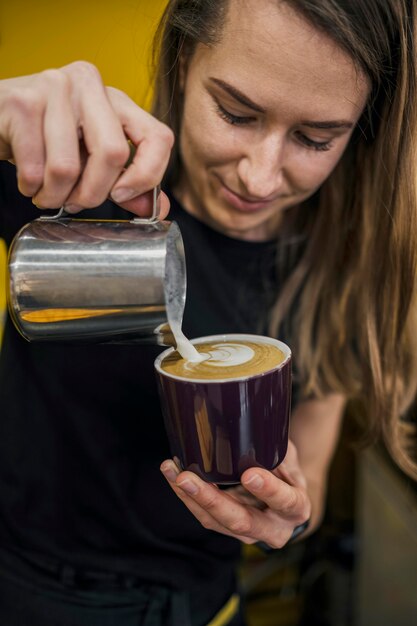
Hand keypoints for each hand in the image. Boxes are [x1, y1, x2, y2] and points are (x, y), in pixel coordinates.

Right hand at [0, 61, 173, 216]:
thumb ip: (125, 182)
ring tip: (47, 192)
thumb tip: (157, 209)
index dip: (148, 176)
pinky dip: (31, 188)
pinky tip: (29, 181)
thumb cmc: (48, 141)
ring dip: (55, 196)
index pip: (158, 137)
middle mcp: (90, 84)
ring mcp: (55, 87)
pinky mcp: (22, 102)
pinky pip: (35, 169)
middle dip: (93, 194)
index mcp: (116, 99)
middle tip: (76, 202)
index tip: (123, 197)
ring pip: (68, 167)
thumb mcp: (91, 159)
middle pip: (114, 154)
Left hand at [160, 441, 311, 547]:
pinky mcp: (227, 529)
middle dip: (210, 500)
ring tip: (171, 471)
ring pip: (215, 521)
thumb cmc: (286, 473)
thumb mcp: (289, 458)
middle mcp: (273, 529)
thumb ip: (276, 449)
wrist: (284, 502)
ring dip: (189, 497)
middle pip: (240, 520)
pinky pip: (204, 516)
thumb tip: (254, 428)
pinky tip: (173, 475)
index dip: (268, 490)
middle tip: (187, 478)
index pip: (285, 501)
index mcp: (296, 508)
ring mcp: (247, 533)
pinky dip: (186, 496)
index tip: (249, 474)